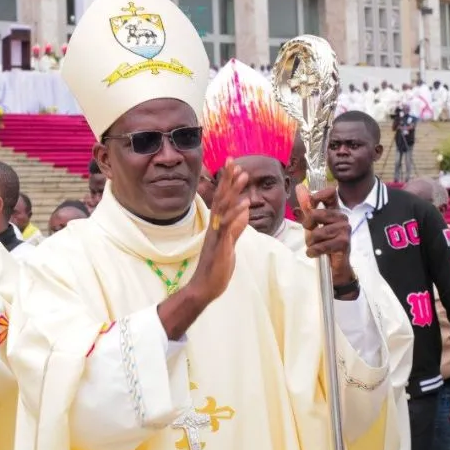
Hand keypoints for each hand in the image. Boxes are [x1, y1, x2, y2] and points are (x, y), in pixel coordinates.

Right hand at [189, 158, 248, 304]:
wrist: (204, 287)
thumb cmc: (215, 268)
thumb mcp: (229, 245)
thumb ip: (236, 229)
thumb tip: (244, 213)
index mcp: (217, 226)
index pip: (222, 200)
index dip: (228, 184)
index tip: (234, 167)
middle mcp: (214, 226)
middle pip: (221, 198)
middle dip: (228, 180)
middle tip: (233, 161)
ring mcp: (216, 235)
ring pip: (224, 208)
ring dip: (233, 191)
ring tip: (243, 175)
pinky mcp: (220, 245)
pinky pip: (228, 227)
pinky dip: (236, 214)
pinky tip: (244, 205)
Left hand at [297, 185, 354, 286]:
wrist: (336, 266)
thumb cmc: (323, 243)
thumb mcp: (312, 224)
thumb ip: (306, 207)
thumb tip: (300, 186)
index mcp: (334, 210)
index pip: (330, 193)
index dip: (317, 195)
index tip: (308, 205)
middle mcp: (342, 217)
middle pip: (316, 214)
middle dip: (307, 226)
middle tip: (310, 235)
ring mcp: (345, 229)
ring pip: (317, 232)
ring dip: (311, 242)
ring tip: (314, 246)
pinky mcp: (344, 242)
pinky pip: (322, 245)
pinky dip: (314, 251)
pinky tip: (315, 253)